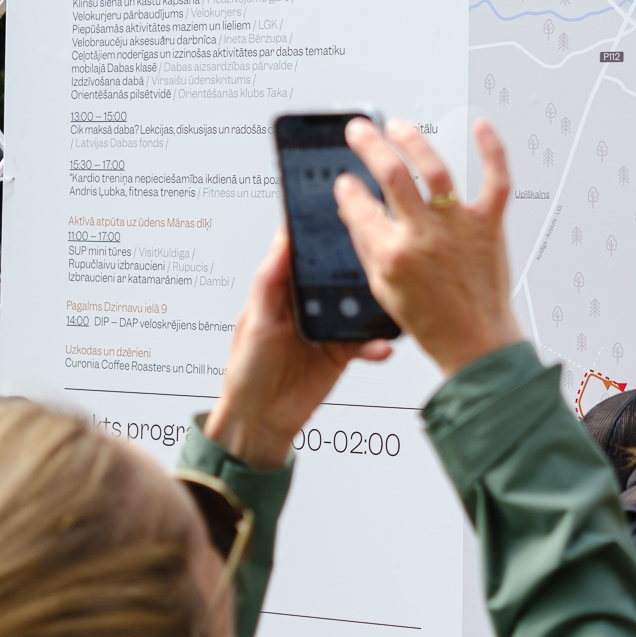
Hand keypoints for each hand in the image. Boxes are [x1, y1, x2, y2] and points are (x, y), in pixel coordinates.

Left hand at [204, 229, 393, 468]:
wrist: (260, 421)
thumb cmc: (246, 371)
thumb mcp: (254, 322)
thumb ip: (269, 282)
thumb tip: (284, 239)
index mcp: (282, 288)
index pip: (303, 250)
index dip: (319, 232)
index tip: (342, 215)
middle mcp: (307, 302)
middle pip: (338, 272)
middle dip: (358, 265)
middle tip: (377, 258)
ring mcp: (328, 326)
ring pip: (359, 305)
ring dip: (374, 306)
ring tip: (388, 306)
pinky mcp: (343, 351)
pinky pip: (366, 341)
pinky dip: (376, 344)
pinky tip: (381, 346)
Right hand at [335, 117, 520, 376]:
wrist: (475, 341)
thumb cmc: (431, 321)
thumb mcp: (383, 289)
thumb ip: (367, 247)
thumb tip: (353, 212)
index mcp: (393, 255)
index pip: (359, 207)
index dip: (347, 189)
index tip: (344, 180)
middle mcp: (424, 235)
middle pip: (391, 174)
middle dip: (369, 144)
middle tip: (359, 129)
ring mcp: (459, 227)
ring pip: (435, 169)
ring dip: (413, 140)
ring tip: (398, 126)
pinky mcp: (489, 225)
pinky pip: (496, 181)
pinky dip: (492, 152)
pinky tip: (482, 127)